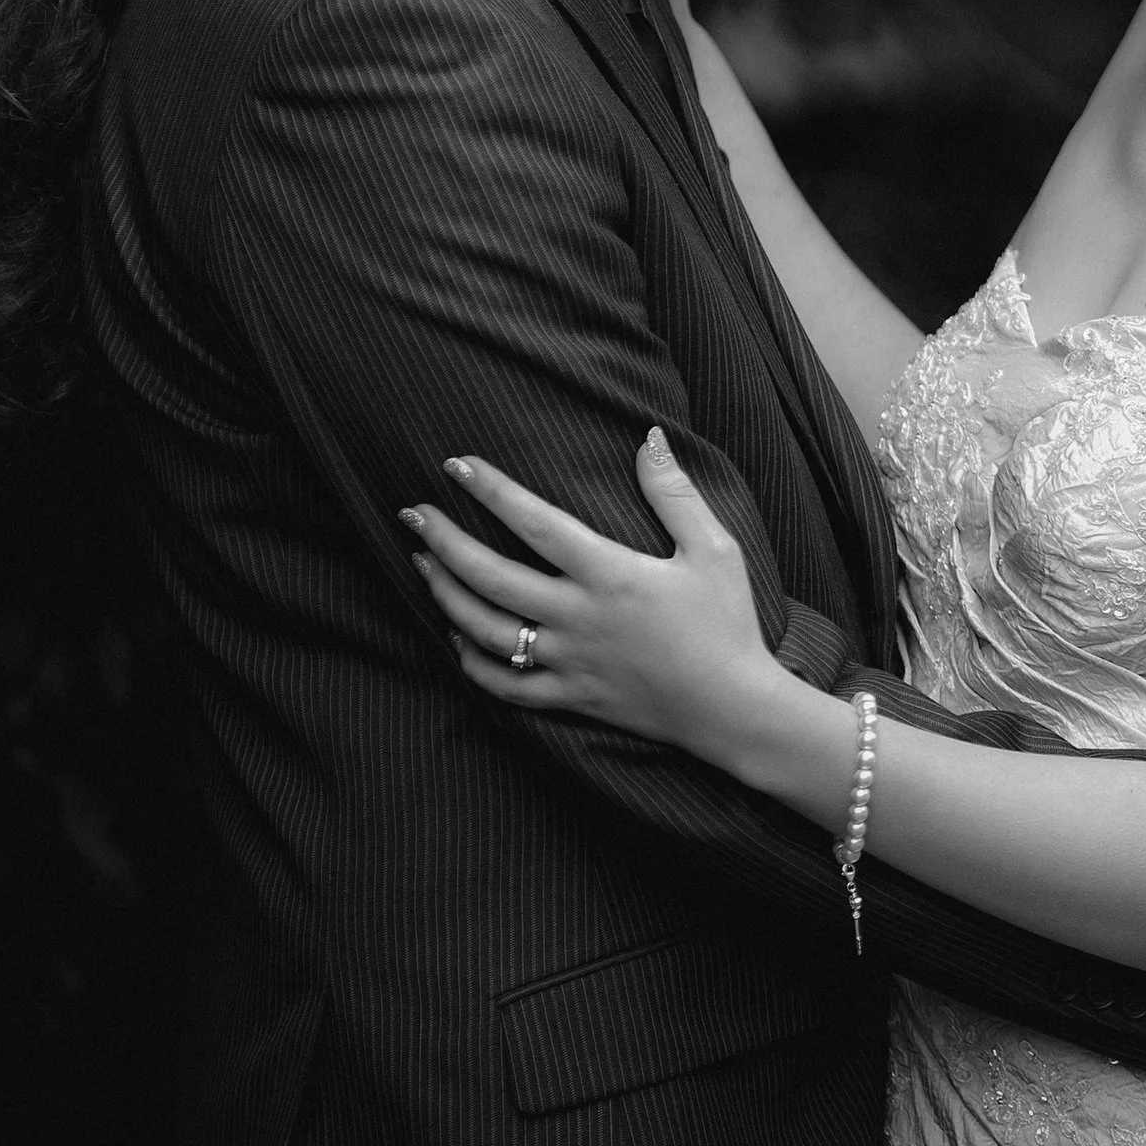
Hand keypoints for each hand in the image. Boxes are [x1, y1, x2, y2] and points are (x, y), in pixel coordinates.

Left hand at [402, 433, 773, 761]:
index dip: (491, 491)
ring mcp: (568, 662)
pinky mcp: (570, 697)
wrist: (732, 708)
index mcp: (610, 575)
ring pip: (486, 630)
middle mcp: (578, 618)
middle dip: (444, 541)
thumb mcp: (714, 547)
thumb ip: (674, 492)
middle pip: (492, 577)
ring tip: (422, 564)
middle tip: (413, 513)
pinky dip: (471, 662)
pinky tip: (455, 638)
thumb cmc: (727, 623)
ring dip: (446, 595)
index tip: (455, 464)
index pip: (535, 523)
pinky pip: (505, 686)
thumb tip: (648, 437)